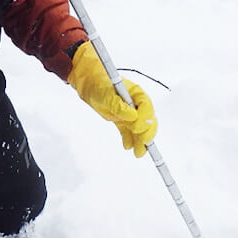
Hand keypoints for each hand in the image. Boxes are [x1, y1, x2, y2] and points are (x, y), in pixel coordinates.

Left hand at [67, 42, 156, 157]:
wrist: (89, 84)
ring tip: (138, 153)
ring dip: (140, 141)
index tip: (137, 128)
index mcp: (137, 94)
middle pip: (148, 121)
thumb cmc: (99, 84)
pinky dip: (129, 140)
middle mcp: (136, 104)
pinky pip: (128, 132)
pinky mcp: (122, 120)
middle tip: (142, 145)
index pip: (147, 108)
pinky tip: (128, 147)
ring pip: (140, 129)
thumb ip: (119, 106)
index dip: (145, 119)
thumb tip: (132, 117)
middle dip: (146, 134)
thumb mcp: (107, 94)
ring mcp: (130, 113)